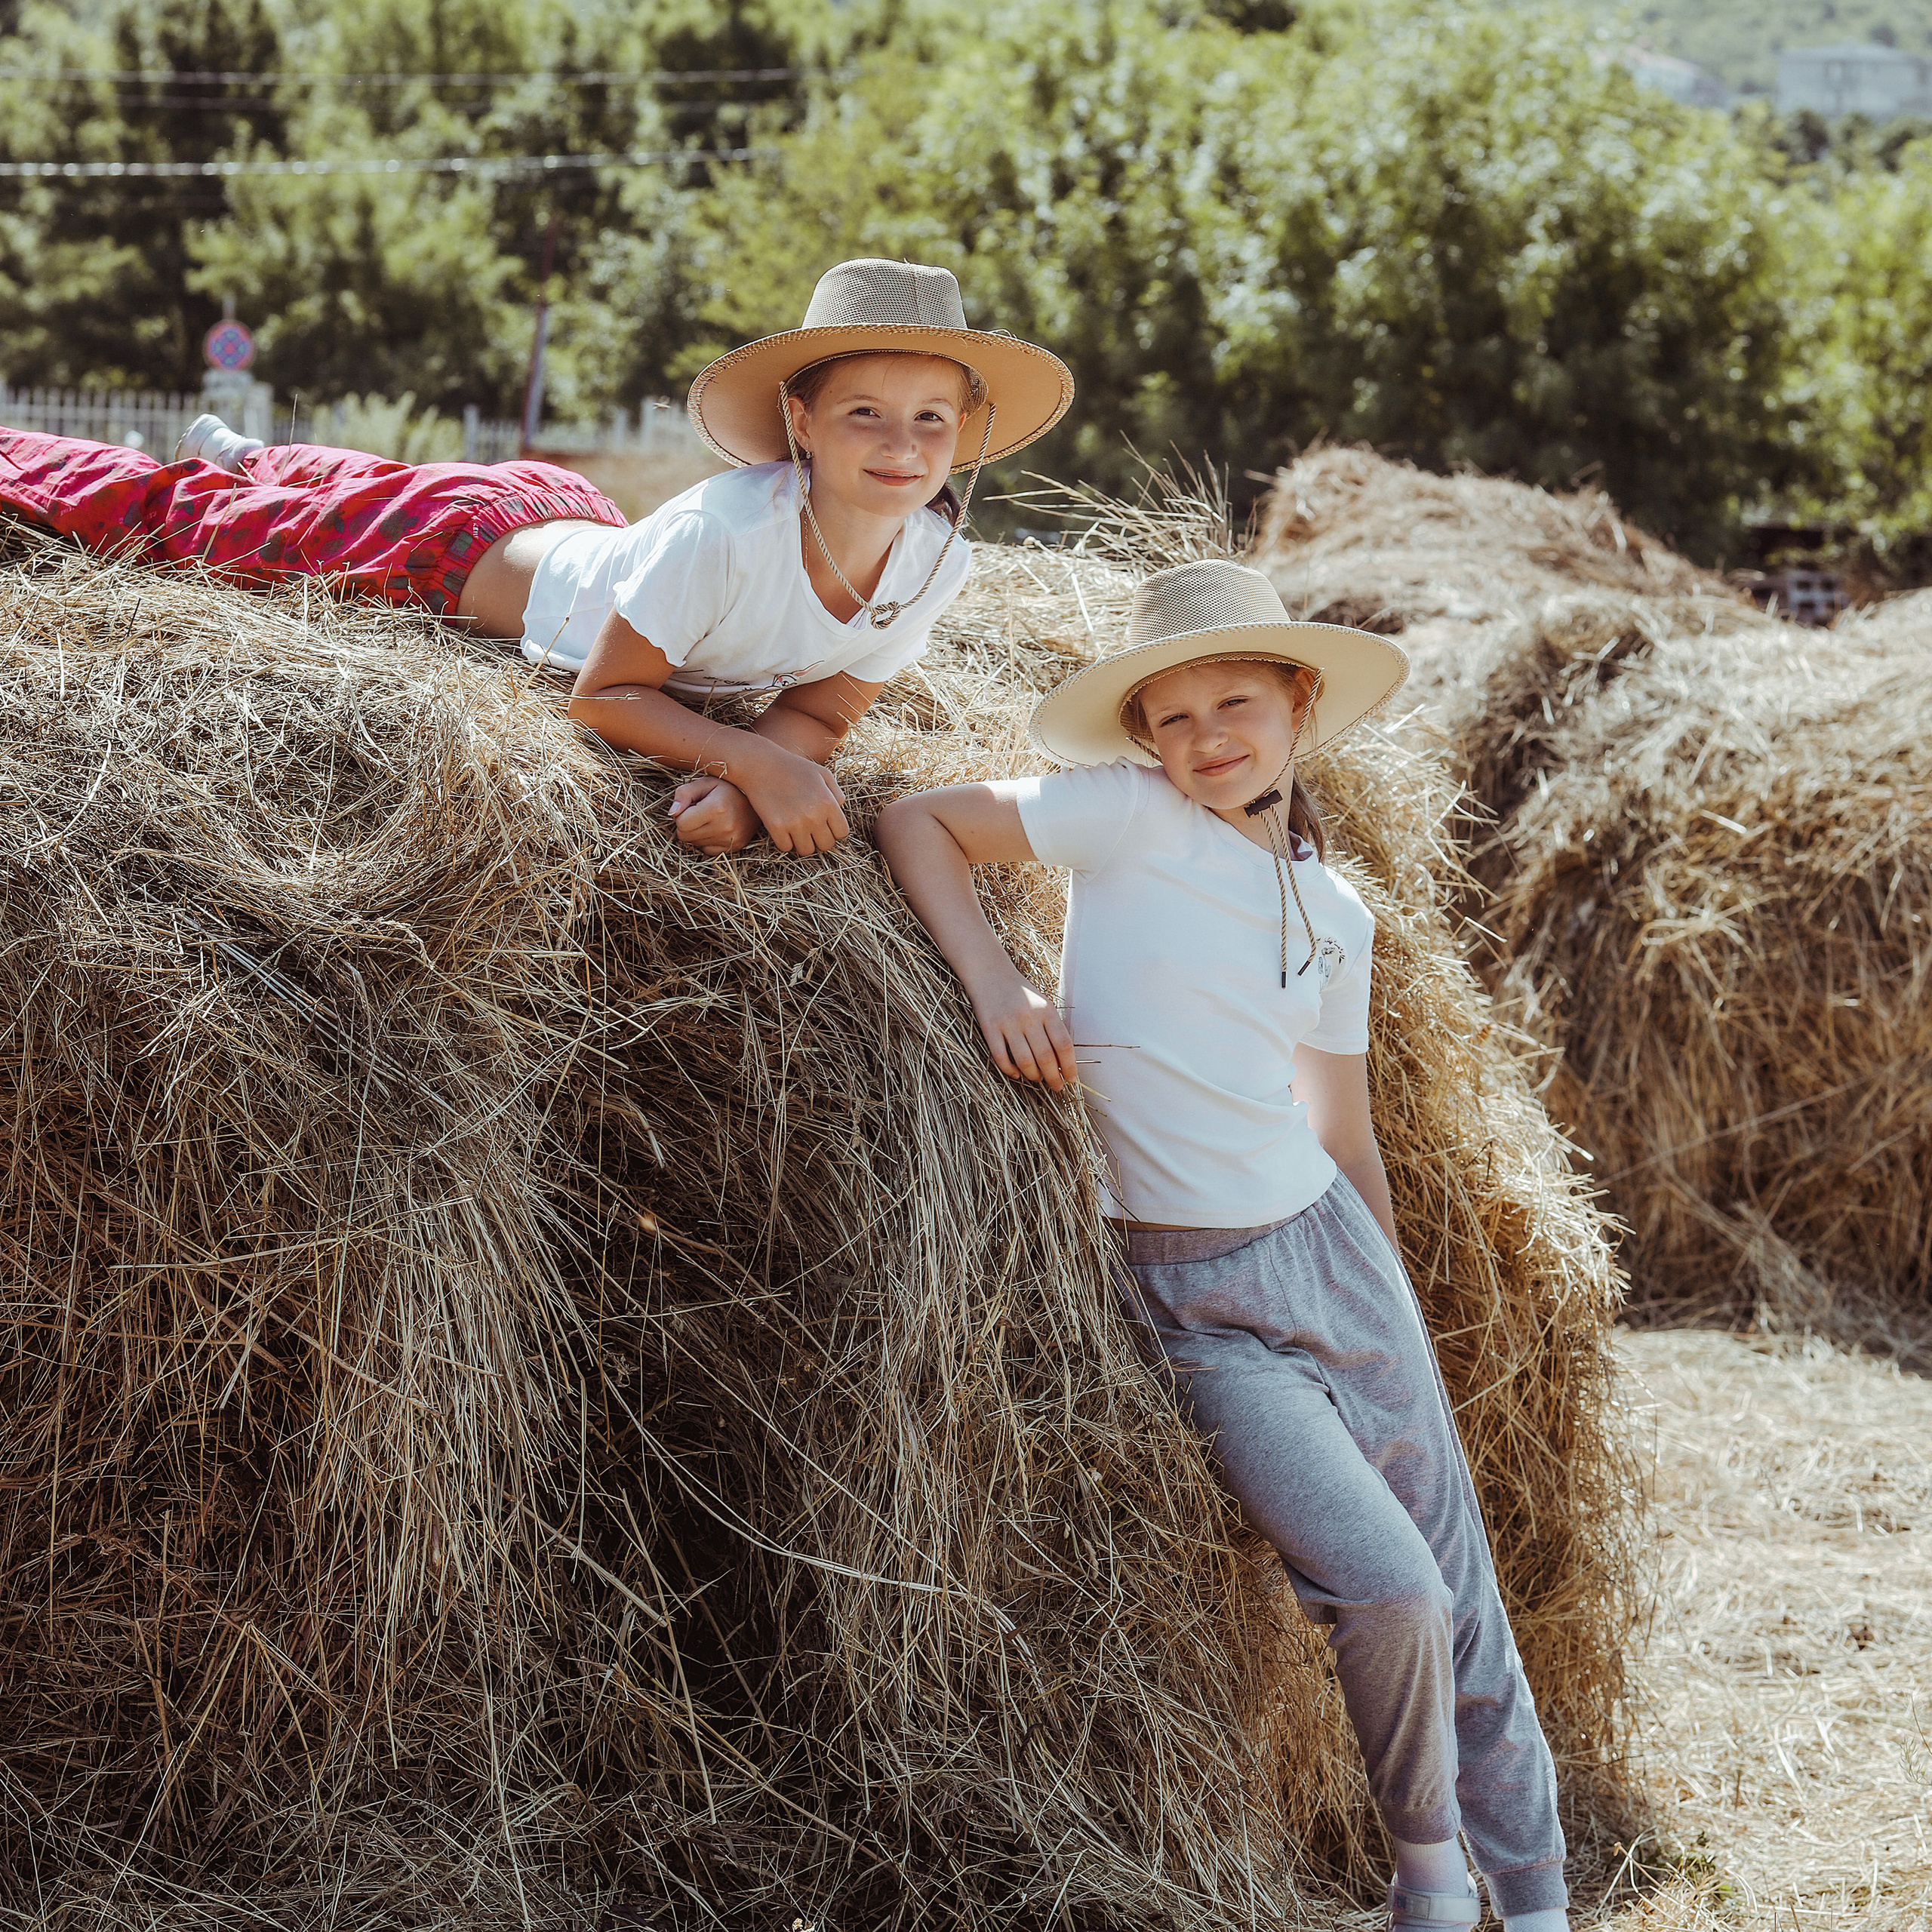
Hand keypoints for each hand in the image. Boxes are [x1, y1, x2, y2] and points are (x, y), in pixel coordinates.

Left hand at [669, 776, 760, 855]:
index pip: (681, 823)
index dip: (681, 814)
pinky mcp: (735, 847)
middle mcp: (725, 827)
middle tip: (699, 813)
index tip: (692, 806)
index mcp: (716, 808)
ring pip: (695, 844)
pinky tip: (716, 829)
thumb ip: (684, 793)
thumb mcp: (705, 783)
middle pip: (685, 836)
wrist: (758, 800)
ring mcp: (731, 840)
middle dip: (686, 825)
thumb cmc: (728, 788)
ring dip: (696, 833)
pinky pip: (707, 851)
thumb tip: (672, 812)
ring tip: (709, 819)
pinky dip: (706, 841)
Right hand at [733, 743, 851, 855]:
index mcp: (828, 803)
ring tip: (797, 829)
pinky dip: (784, 841)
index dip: (834, 831)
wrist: (760, 763)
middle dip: (820, 839)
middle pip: (826, 845)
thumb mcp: (822, 773)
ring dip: (802, 842)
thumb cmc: (793, 767)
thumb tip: (840, 811)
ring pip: (806, 851)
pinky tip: (782, 828)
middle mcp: (814, 815)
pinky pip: (785, 848)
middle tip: (811, 829)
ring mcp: (794, 823)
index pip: (842, 833)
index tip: (825, 826)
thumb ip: (836, 793)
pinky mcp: (775, 827)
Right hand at [971, 975, 1077, 1092]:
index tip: (1071, 1079)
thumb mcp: (1043, 1003)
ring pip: (1025, 1061)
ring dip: (1033, 1076)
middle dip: (1054, 1078)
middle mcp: (1029, 1017)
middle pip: (1046, 1057)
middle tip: (1056, 1087)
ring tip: (1037, 1080)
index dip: (1070, 1066)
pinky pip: (1001, 1057)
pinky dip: (1010, 1070)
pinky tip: (1016, 1073)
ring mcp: (1008, 1023)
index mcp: (1046, 1011)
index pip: (1064, 1045)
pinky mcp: (990, 1028)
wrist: (990, 973)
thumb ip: (1053, 1028)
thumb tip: (1062, 1060)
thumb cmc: (1021, 992)